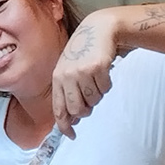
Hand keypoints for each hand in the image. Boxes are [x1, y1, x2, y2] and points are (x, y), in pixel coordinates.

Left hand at [51, 11, 118, 135]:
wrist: (98, 29)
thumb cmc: (83, 52)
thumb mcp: (68, 70)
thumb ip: (68, 92)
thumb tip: (72, 118)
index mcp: (57, 78)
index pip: (58, 109)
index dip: (64, 125)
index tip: (71, 135)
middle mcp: (67, 76)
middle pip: (77, 109)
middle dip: (86, 110)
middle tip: (90, 100)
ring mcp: (82, 71)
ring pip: (94, 100)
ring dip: (98, 95)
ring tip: (96, 80)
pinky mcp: (98, 67)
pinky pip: (105, 89)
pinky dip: (106, 85)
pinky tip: (103, 72)